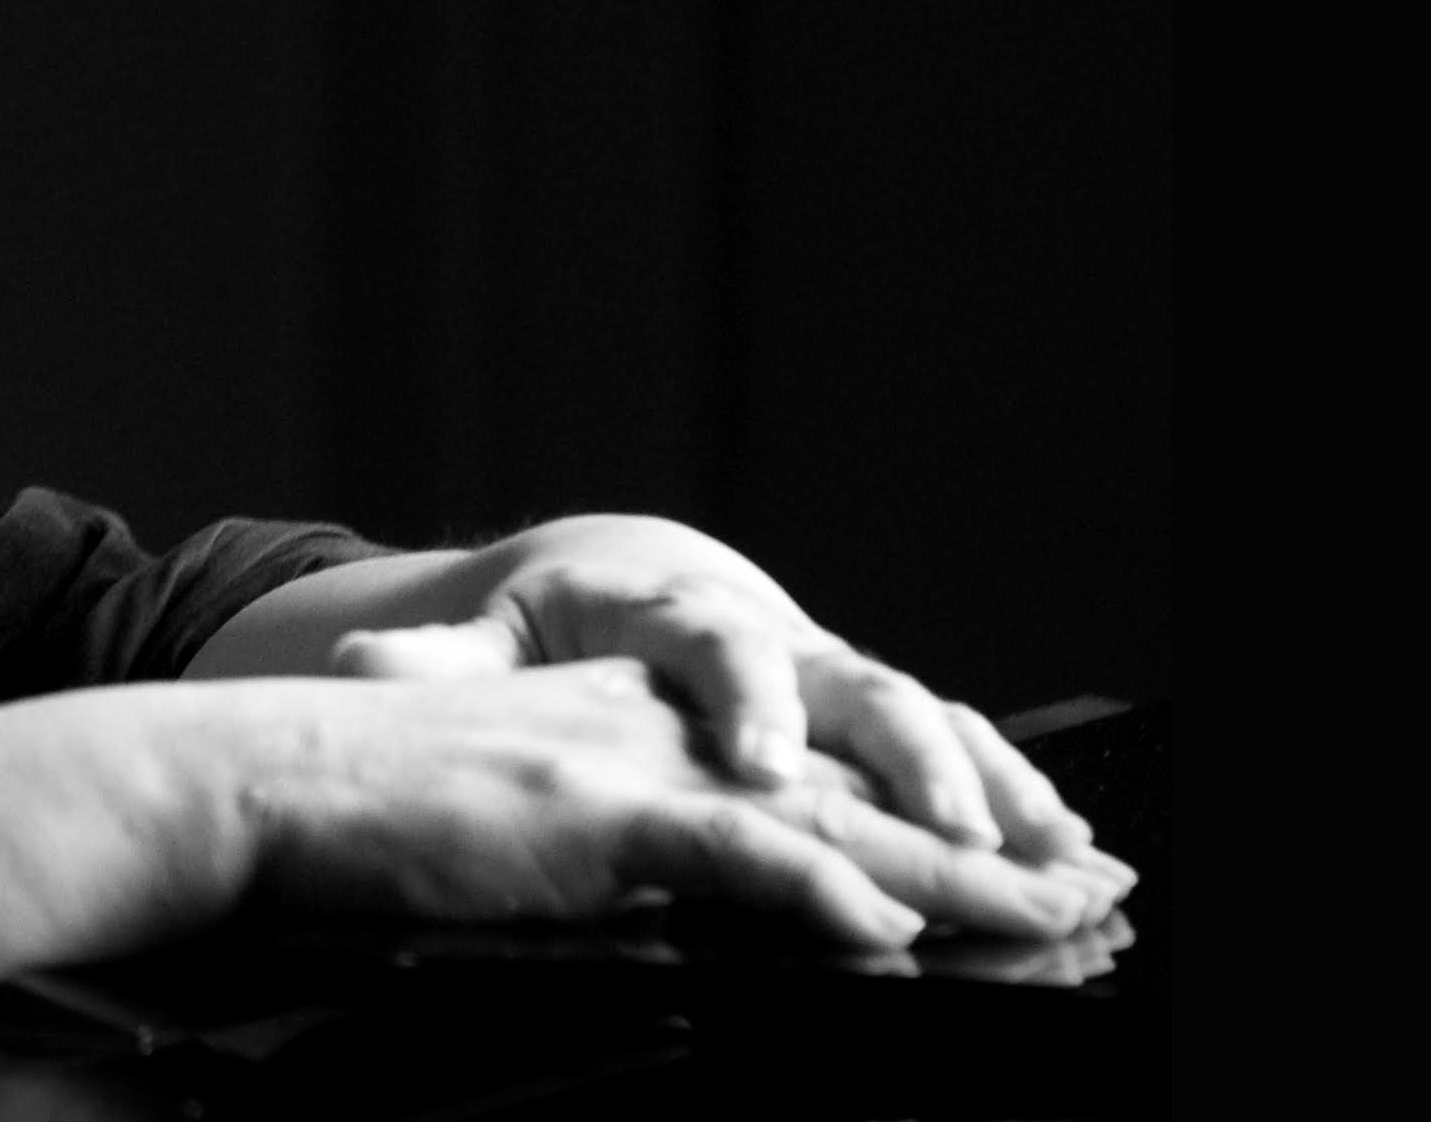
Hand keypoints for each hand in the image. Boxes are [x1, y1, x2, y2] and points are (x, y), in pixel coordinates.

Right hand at [232, 657, 1106, 946]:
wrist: (267, 774)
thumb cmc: (366, 814)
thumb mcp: (513, 818)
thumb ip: (606, 849)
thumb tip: (692, 909)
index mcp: (642, 725)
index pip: (816, 778)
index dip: (929, 822)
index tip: (1024, 866)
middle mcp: (659, 730)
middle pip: (854, 790)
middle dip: (985, 844)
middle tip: (1098, 889)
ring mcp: (632, 765)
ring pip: (829, 816)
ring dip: (951, 871)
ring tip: (1055, 914)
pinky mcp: (595, 810)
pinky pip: (738, 851)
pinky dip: (822, 888)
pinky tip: (890, 931)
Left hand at [322, 516, 1132, 925]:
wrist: (614, 577)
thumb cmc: (547, 620)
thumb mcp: (482, 642)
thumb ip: (435, 664)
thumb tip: (362, 665)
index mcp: (669, 611)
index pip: (714, 650)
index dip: (744, 707)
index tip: (762, 769)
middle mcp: (767, 633)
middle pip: (849, 683)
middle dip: (907, 759)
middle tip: (950, 829)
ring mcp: (823, 672)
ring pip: (920, 717)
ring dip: (989, 784)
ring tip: (1055, 854)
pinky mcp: (856, 712)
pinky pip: (946, 747)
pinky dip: (1008, 795)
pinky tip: (1068, 852)